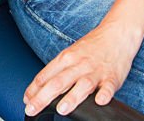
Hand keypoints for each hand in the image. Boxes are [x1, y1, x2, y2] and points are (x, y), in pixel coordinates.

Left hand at [23, 19, 143, 116]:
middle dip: (43, 97)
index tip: (26, 101)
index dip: (34, 89)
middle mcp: (78, 64)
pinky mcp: (112, 77)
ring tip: (62, 109)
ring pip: (82, 85)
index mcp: (66, 58)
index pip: (46, 75)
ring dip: (71, 97)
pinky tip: (99, 101)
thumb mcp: (70, 54)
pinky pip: (108, 87)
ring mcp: (96, 71)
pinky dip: (104, 94)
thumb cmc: (92, 47)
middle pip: (58, 82)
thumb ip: (58, 70)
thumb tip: (41, 87)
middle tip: (32, 109)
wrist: (116, 34)